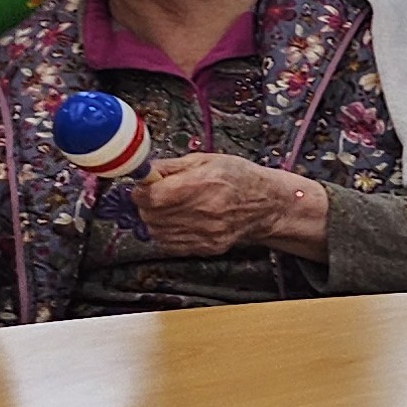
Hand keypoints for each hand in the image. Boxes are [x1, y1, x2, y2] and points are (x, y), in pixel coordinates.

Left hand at [133, 153, 325, 257]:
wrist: (266, 204)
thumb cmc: (239, 179)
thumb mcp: (205, 160)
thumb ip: (171, 166)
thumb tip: (144, 171)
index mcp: (202, 184)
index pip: (152, 196)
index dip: (140, 191)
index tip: (142, 186)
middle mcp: (204, 211)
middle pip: (151, 215)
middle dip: (146, 205)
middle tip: (155, 196)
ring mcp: (206, 232)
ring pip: (156, 232)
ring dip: (155, 220)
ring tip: (168, 209)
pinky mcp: (207, 247)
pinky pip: (170, 245)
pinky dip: (167, 233)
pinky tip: (177, 222)